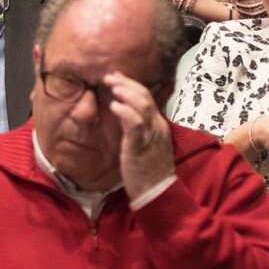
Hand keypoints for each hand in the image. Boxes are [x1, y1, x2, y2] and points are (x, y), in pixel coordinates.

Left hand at [103, 71, 173, 198]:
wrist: (157, 192)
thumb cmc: (148, 171)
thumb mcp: (145, 145)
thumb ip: (137, 129)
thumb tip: (124, 115)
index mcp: (159, 126)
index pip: (147, 98)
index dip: (132, 85)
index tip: (117, 78)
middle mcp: (158, 126)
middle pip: (145, 96)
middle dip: (126, 83)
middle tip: (110, 76)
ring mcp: (151, 135)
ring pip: (143, 105)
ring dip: (125, 92)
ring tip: (112, 85)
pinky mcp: (141, 145)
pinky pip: (135, 123)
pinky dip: (125, 111)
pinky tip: (114, 106)